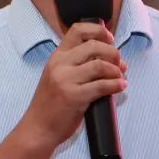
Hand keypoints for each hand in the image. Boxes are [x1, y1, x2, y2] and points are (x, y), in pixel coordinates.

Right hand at [19, 21, 127, 149]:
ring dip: (116, 70)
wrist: (38, 128)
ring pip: (100, 65)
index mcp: (57, 56)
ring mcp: (66, 80)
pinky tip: (120, 86)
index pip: (78, 30)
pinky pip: (102, 85)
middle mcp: (60, 64)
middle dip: (113, 53)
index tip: (110, 39)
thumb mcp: (58, 76)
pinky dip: (116, 85)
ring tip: (120, 77)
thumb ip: (76, 64)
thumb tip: (108, 57)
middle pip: (94, 46)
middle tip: (120, 63)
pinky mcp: (74, 96)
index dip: (98, 31)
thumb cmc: (50, 104)